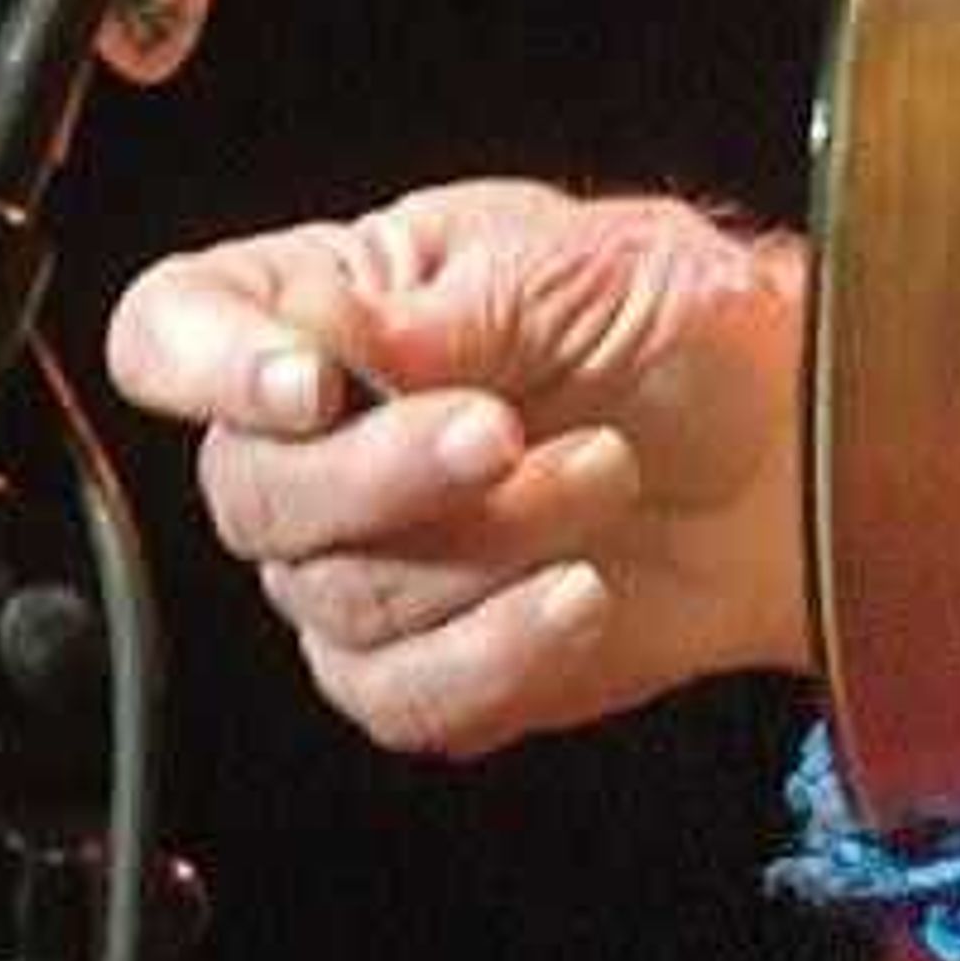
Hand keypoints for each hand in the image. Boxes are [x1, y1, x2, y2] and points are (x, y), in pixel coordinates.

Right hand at [105, 179, 811, 757]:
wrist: (787, 449)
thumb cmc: (686, 324)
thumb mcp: (583, 264)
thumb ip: (444, 308)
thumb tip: (321, 336)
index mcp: (333, 305)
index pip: (173, 331)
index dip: (208, 367)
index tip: (310, 387)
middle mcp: (321, 438)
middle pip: (252, 492)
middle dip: (385, 472)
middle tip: (506, 432)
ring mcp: (364, 560)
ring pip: (335, 600)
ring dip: (485, 547)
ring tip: (602, 472)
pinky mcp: (424, 664)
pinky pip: (402, 695)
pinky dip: (498, 650)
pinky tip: (580, 594)